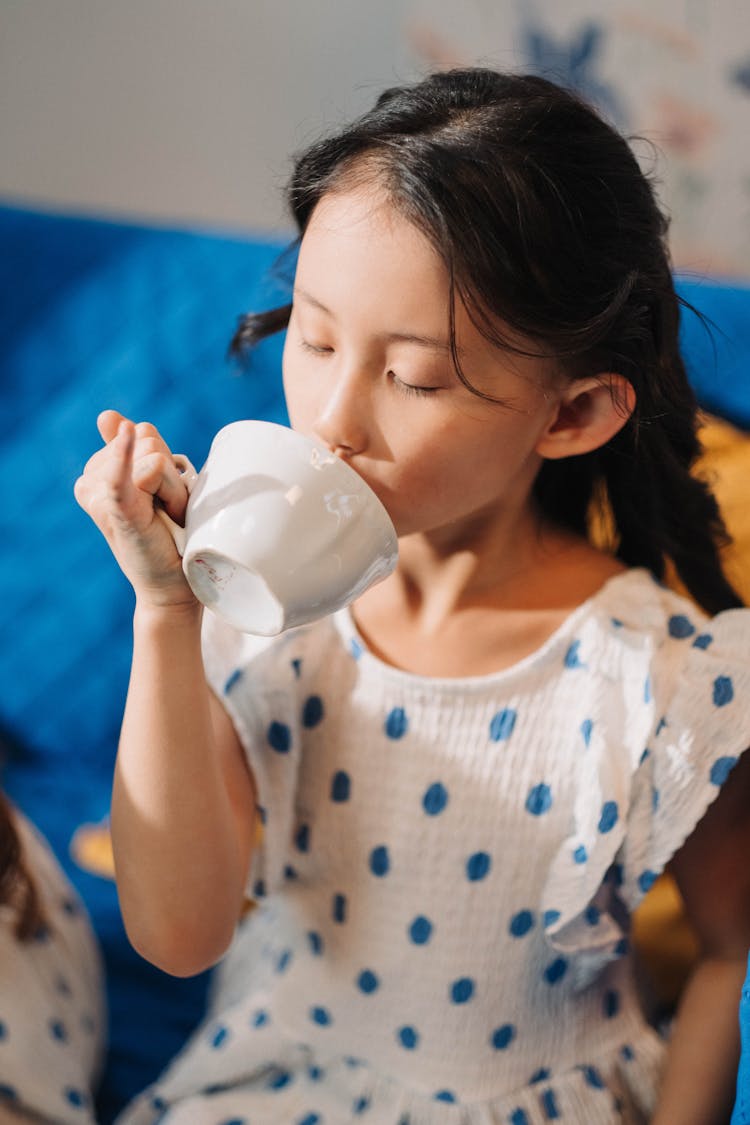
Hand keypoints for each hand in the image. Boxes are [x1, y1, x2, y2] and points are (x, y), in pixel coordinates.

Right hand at [74, 410, 197, 609]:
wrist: (173, 587)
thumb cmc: (168, 539)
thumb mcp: (154, 487)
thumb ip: (135, 450)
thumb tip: (107, 416)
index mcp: (98, 472)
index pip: (143, 434)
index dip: (166, 462)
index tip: (164, 497)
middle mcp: (92, 482)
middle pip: (149, 441)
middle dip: (171, 474)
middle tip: (168, 511)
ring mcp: (101, 496)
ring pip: (155, 457)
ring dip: (176, 490)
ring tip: (168, 519)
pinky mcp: (117, 510)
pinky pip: (121, 475)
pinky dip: (125, 456)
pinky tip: (126, 434)